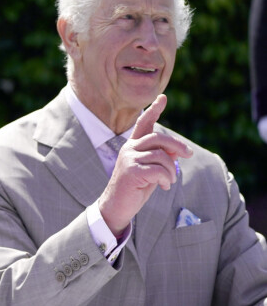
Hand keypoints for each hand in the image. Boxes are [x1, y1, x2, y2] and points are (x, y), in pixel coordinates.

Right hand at [98, 94, 193, 235]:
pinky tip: (164, 186)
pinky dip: (167, 179)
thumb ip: (161, 159)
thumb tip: (177, 151)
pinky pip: (159, 170)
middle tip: (188, 154)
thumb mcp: (151, 171)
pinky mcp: (132, 171)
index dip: (153, 111)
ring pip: (162, 156)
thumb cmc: (134, 190)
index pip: (143, 124)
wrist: (116, 207)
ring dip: (171, 170)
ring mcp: (129, 159)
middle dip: (177, 146)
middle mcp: (129, 149)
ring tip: (170, 180)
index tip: (162, 98)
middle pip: (159, 138)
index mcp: (132, 147)